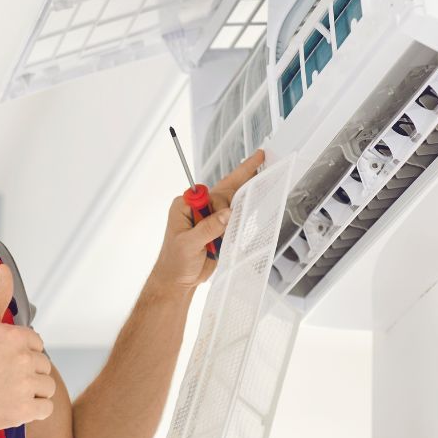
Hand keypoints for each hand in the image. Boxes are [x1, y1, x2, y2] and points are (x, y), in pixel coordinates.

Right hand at [0, 263, 55, 430]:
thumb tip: (4, 269)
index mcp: (17, 337)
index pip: (38, 345)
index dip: (22, 354)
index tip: (4, 361)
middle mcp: (24, 359)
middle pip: (44, 366)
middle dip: (28, 372)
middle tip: (3, 377)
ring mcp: (24, 386)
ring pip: (47, 387)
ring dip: (33, 391)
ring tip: (9, 391)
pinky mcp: (23, 410)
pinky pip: (46, 409)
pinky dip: (34, 410)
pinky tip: (16, 405)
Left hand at [149, 148, 266, 292]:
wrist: (177, 281)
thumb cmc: (175, 262)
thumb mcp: (189, 244)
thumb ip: (208, 228)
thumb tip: (227, 214)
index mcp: (184, 206)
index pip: (210, 194)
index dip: (223, 203)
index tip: (230, 214)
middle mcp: (197, 208)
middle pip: (223, 189)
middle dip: (242, 174)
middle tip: (259, 157)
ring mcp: (208, 218)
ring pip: (231, 200)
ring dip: (246, 190)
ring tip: (262, 172)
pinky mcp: (217, 229)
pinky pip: (234, 217)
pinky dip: (245, 209)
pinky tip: (256, 197)